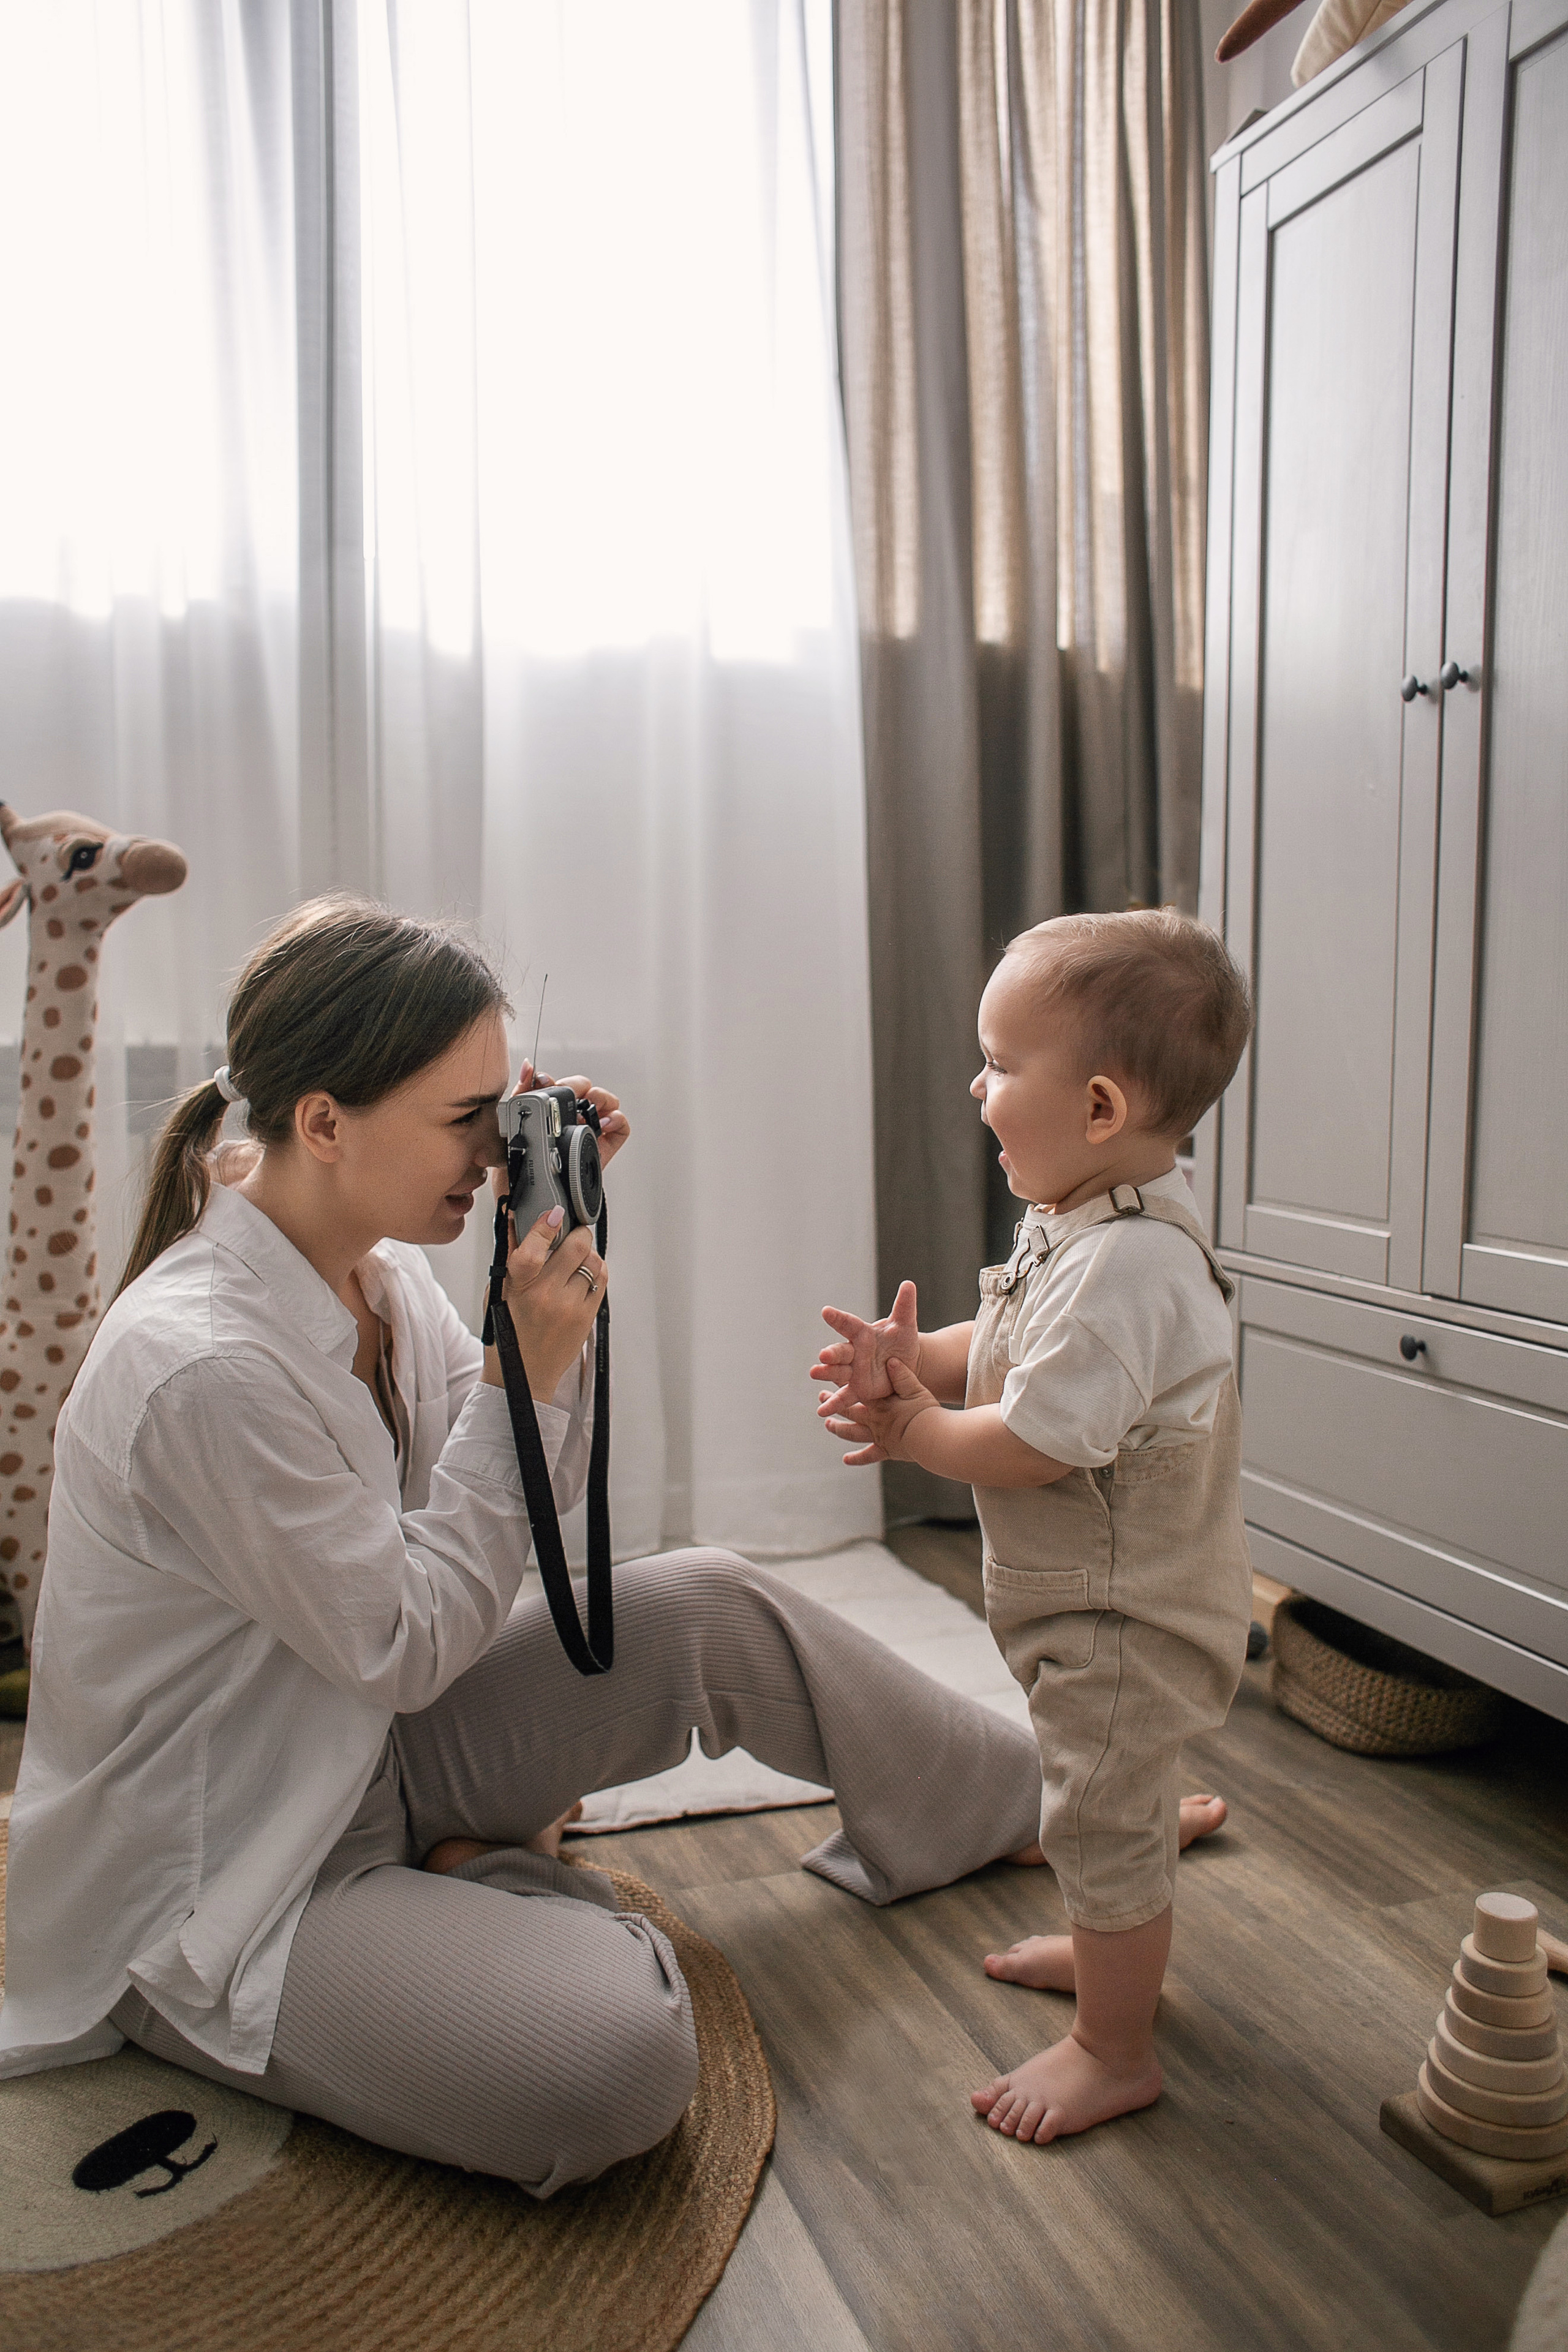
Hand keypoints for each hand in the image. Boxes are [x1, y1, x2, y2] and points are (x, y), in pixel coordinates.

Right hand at [484, 1203, 605, 1401]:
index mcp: (520, 1289)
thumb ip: (510, 1258)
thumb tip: (518, 1221)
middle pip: (576, 1247)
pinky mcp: (587, 1317)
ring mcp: (571, 1307)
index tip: (553, 1213)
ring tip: (573, 1258)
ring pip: (593, 1261)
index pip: (533, 1248)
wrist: (523, 1376)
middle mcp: (548, 1297)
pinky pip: (602, 1279)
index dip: (545, 1225)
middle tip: (570, 1231)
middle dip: (576, 1232)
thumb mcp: (498, 1294)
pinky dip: (595, 1269)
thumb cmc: (506, 1333)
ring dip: (585, 1253)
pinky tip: (582, 1273)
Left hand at [518, 1059, 629, 1168]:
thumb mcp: (516, 1121)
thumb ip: (522, 1092)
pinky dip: (616, 1119)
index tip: (546, 1081)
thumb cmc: (527, 1157)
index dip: (559, 1080)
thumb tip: (528, 1066)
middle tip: (569, 1093)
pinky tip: (603, 1123)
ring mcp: (593, 1127)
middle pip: (587, 1088)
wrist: (535, 1189)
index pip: (563, 1084)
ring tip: (588, 1105)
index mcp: (556, 1108)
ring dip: (600, 1097)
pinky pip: (621, 1125)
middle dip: (578, 1086)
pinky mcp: (607, 1142)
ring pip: (607, 1101)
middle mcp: (576, 1115)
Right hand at [809, 1280, 919, 1403]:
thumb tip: (909, 1284)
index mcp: (862, 1334)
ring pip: (837, 1372)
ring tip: (815, 1373)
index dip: (837, 1318)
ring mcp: (852, 1371)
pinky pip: (844, 1397)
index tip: (826, 1311)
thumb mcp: (905, 1325)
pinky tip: (822, 1411)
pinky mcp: (857, 1389)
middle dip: (832, 1353)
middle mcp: (853, 1352)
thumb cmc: (901, 1341)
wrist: (905, 1365)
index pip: (848, 1324)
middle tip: (824, 1355)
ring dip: (826, 1373)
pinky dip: (833, 1404)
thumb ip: (904, 1306)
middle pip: (840, 1351)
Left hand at [820, 1357, 939, 1465]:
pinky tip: (845, 1460)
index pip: (858, 1390)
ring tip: (828, 1426)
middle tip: (821, 1395)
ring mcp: (879, 1436)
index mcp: (880, 1403)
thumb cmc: (925, 1412)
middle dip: (835, 1403)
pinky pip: (868, 1456)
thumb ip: (902, 1376)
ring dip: (839, 1429)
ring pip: (853, 1432)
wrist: (930, 1438)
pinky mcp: (886, 1451)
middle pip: (851, 1410)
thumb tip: (890, 1360)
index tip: (831, 1373)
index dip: (844, 1382)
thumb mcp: (915, 1389)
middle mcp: (875, 1420)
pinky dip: (856, 1458)